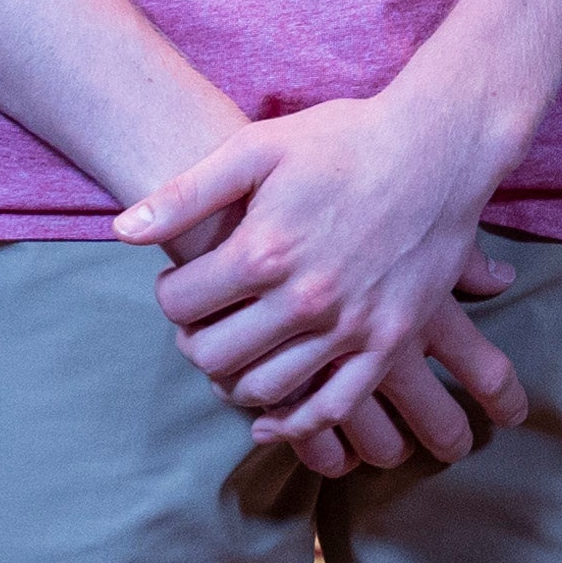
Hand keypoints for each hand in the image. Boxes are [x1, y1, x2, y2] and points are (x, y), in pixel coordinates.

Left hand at [122, 93, 531, 473]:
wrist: (439, 147)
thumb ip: (187, 192)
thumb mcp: (258, 147)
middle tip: (205, 322)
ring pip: (264, 388)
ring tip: (237, 351)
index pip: (180, 304)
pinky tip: (271, 417)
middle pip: (214, 355)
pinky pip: (332, 407)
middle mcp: (304, 298)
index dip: (169, 295)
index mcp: (264, 250)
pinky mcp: (387, 342)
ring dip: (235, 380)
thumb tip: (122, 231)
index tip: (183, 283)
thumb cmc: (346, 139)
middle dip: (196, 341)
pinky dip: (294, 423)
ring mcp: (349, 327)